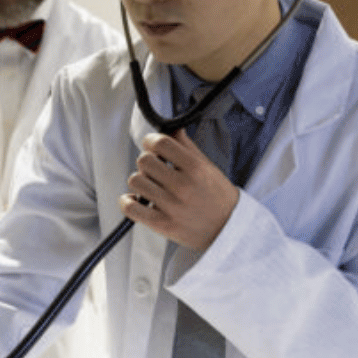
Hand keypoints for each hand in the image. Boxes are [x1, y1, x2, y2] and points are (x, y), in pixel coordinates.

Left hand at [118, 130, 238, 250]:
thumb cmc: (218, 197)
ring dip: (140, 181)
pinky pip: (130, 208)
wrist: (229, 229)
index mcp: (195, 168)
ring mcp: (172, 206)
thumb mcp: (208, 168)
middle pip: (144, 161)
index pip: (161, 143)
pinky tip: (136, 200)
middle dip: (147, 161)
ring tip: (150, 186)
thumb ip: (187, 147)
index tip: (152, 146)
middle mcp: (183, 186)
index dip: (151, 141)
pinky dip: (127, 201)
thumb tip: (172, 129)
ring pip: (135, 181)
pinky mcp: (162, 224)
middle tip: (154, 169)